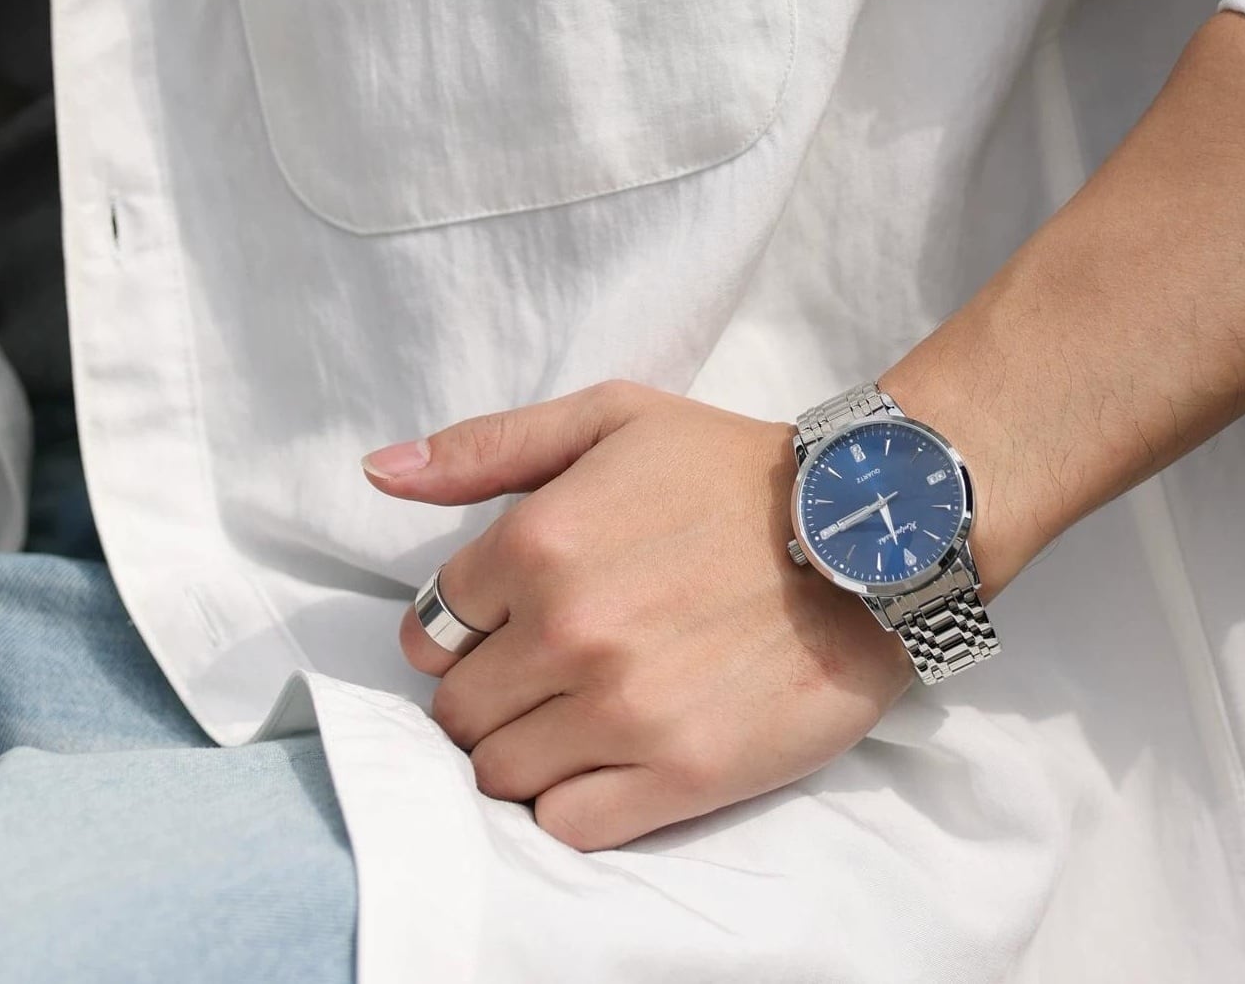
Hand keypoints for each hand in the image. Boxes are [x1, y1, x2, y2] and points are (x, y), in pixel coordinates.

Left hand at [362, 380, 910, 851]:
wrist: (866, 531)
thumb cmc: (728, 468)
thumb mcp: (607, 418)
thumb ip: (485, 448)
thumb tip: (378, 472)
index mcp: (538, 541)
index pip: (431, 625)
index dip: (460, 627)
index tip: (500, 623)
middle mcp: (567, 630)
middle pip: (457, 710)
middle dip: (485, 694)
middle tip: (537, 672)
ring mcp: (623, 709)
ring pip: (502, 775)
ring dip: (524, 751)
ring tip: (575, 714)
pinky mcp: (681, 773)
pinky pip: (569, 825)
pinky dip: (573, 801)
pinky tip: (607, 758)